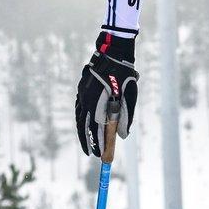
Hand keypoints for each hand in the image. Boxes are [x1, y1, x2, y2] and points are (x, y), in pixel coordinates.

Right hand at [74, 34, 137, 158]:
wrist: (112, 52)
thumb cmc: (124, 75)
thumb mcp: (129, 96)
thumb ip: (126, 116)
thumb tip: (122, 136)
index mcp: (99, 101)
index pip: (97, 128)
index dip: (98, 143)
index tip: (100, 155)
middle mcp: (87, 99)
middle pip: (85, 126)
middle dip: (89, 141)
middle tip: (92, 154)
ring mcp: (82, 93)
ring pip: (80, 118)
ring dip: (83, 132)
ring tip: (86, 144)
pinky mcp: (81, 89)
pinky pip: (79, 108)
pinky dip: (81, 119)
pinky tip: (83, 126)